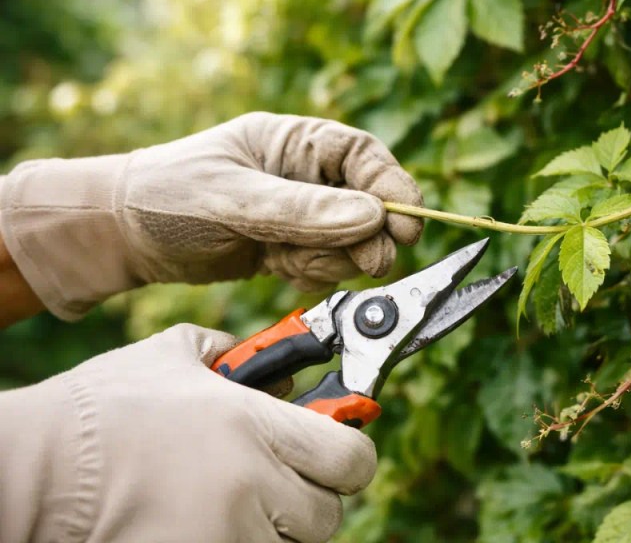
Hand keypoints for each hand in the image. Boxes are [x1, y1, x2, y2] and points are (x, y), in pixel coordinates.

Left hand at [0, 112, 422, 319]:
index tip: (408, 225)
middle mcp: (305, 176)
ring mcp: (299, 214)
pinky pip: (325, 264)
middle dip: (367, 236)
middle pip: (368, 205)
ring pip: (350, 242)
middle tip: (365, 262)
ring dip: (333, 259)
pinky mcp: (289, 247)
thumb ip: (302, 210)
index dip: (394, 187)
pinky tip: (279, 268)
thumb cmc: (167, 197)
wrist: (120, 236)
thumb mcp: (233, 201)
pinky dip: (311, 273)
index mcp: (295, 143)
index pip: (364, 158)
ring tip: (290, 259)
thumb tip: (373, 218)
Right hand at [0, 324, 375, 542]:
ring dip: (270, 530)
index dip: (349, 458)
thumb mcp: (173, 357)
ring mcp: (225, 534)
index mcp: (255, 424)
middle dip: (307, 500)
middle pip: (327, 516)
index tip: (335, 454)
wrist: (33, 469)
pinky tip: (199, 524)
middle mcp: (251, 484)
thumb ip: (234, 352)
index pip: (353, 459)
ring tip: (224, 504)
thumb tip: (280, 362)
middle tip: (274, 484)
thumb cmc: (101, 410)